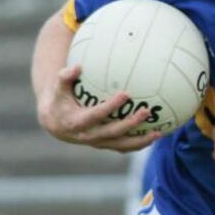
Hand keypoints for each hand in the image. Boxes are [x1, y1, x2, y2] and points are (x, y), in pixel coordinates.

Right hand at [36, 64, 161, 151]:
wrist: (55, 123)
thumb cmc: (60, 100)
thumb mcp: (58, 89)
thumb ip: (65, 77)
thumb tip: (77, 66)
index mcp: (76, 122)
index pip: (96, 115)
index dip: (111, 106)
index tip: (126, 94)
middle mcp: (88, 136)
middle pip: (112, 132)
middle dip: (130, 123)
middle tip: (146, 111)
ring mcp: (97, 143)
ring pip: (121, 145)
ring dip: (140, 140)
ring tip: (158, 133)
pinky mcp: (104, 145)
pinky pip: (123, 147)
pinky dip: (139, 144)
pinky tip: (155, 136)